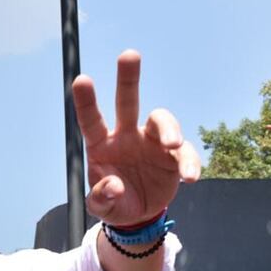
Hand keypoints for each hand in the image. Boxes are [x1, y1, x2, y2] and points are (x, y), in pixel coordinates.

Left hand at [72, 50, 201, 225]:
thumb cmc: (114, 203)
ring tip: (172, 146)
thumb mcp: (102, 207)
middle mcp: (127, 136)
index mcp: (102, 145)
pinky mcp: (174, 156)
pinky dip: (189, 162)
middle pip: (127, 102)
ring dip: (169, 129)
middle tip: (129, 54)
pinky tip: (189, 178)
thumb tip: (113, 185)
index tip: (81, 79)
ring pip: (162, 121)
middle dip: (128, 78)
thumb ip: (101, 198)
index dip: (86, 101)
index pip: (92, 120)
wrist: (138, 216)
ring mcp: (152, 143)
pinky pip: (185, 153)